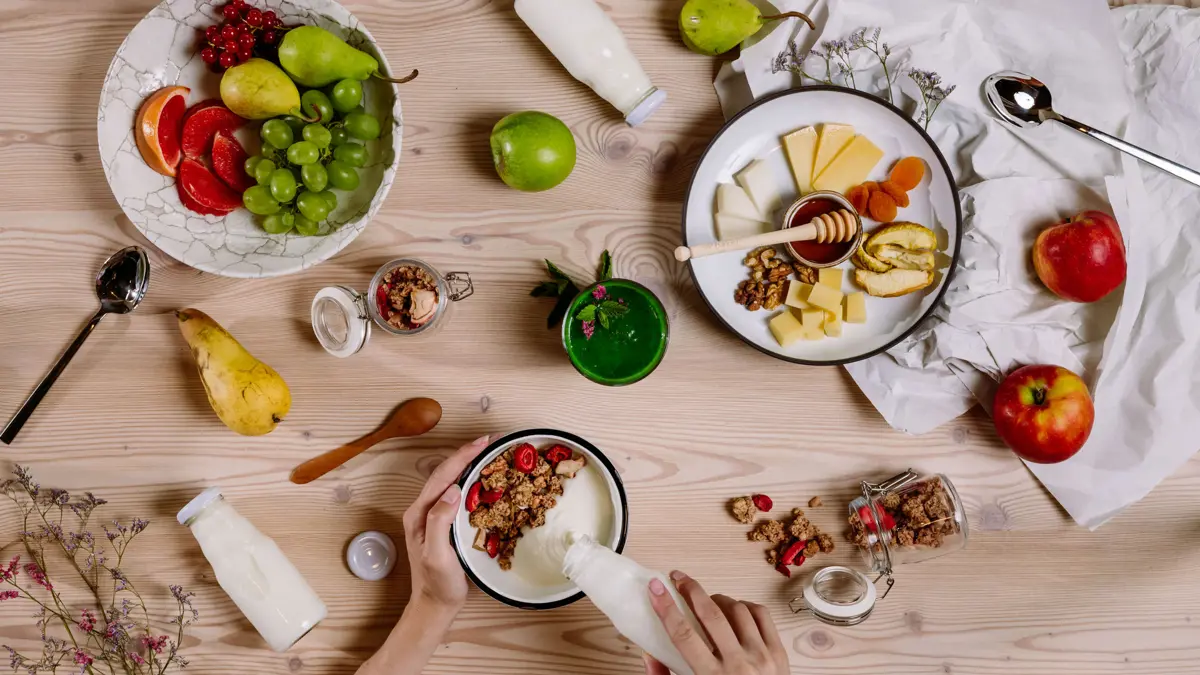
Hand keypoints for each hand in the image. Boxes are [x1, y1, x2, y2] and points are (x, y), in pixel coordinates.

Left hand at [401, 434, 489, 613]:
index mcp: (419, 513)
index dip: (463, 456)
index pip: (442, 476)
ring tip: (489, 452)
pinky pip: (457, 493)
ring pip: (451, 480)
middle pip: (445, 473)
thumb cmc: (437, 584)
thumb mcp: (437, 555)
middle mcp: (423, 510)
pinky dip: (471, 479)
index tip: (483, 442)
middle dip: (467, 453)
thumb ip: (439, 521)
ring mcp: (433, 516)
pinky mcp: (444, 522)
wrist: (434, 605)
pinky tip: (484, 478)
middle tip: (491, 441)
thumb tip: (453, 490)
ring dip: (469, 464)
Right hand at [644, 571, 788, 674]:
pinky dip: (744, 606)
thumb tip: (650, 653)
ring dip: (718, 599)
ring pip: (737, 609)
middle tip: (678, 578)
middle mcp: (739, 666)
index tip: (655, 587)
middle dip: (691, 589)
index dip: (666, 608)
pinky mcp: (780, 653)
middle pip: (711, 614)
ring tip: (707, 601)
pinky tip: (734, 610)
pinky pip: (760, 614)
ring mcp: (763, 657)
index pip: (683, 635)